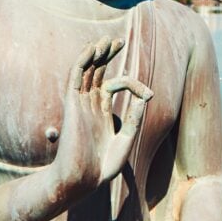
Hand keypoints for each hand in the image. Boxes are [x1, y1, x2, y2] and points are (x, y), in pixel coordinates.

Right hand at [51, 37, 152, 195]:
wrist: (81, 180)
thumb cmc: (101, 167)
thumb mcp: (125, 140)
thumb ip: (134, 120)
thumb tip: (145, 98)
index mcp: (101, 112)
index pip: (115, 85)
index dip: (134, 84)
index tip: (149, 94)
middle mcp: (89, 104)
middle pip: (97, 72)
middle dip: (107, 55)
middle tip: (119, 41)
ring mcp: (80, 103)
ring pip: (86, 71)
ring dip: (95, 54)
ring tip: (107, 40)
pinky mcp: (72, 104)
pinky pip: (75, 77)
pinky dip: (83, 61)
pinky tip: (93, 49)